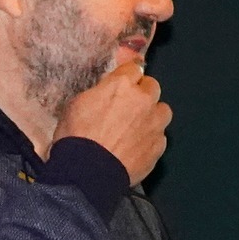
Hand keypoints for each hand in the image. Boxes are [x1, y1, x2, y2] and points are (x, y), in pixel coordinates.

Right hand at [54, 61, 170, 184]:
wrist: (87, 172)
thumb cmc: (76, 135)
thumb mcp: (78, 103)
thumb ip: (100, 92)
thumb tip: (108, 90)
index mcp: (122, 85)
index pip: (134, 67)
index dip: (128, 75)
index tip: (124, 82)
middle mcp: (144, 100)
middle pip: (152, 86)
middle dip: (142, 93)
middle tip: (128, 106)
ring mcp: (154, 124)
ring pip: (162, 111)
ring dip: (152, 115)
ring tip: (137, 127)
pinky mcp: (158, 146)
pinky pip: (159, 137)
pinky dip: (150, 139)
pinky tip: (136, 147)